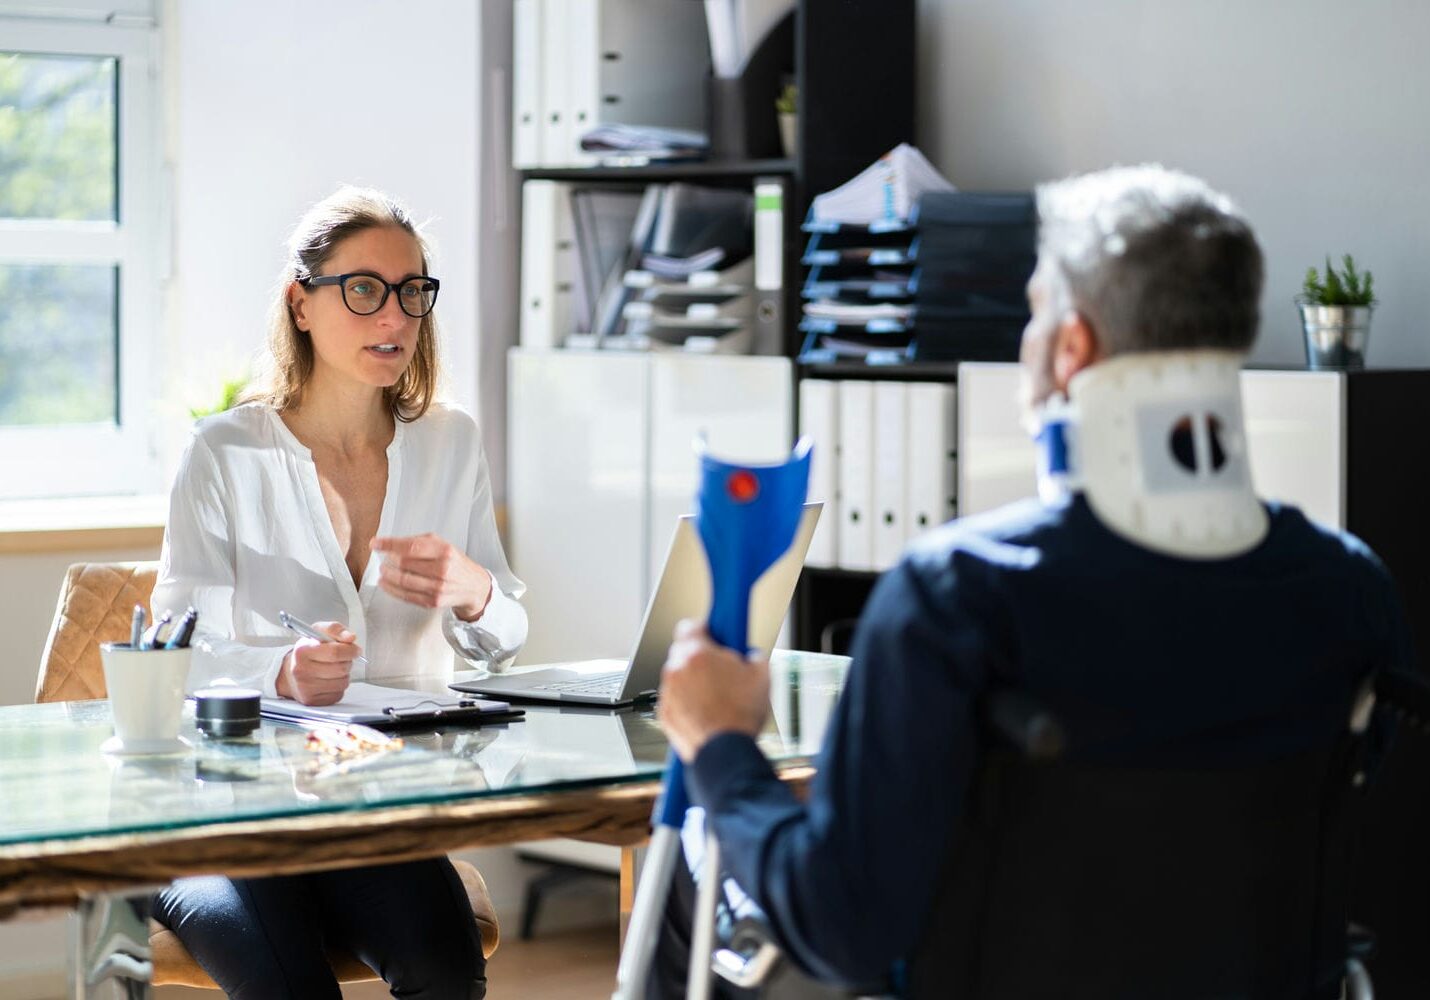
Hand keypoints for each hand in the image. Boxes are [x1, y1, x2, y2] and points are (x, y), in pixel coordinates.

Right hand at [277, 621, 358, 705]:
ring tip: (333, 669)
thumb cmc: (308, 650)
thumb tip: (350, 637)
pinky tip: (329, 680)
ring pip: (343, 682)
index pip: (335, 652)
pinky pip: (339, 693)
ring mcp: (306, 688)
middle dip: (347, 662)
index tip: (355, 650)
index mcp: (302, 651)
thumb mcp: (318, 632)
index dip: (350, 650)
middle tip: (343, 658)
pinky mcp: (312, 701)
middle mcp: (301, 671)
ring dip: (344, 674)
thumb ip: (336, 629)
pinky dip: (339, 686)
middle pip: (341, 668)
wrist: (291, 673)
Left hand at [372, 533, 493, 620]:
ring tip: (383, 571)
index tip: (375, 544)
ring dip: (387, 575)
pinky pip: (406, 596)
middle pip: (404, 564)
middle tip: (383, 559)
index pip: (410, 547)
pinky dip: (391, 589)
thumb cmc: (455, 563)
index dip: (389, 545)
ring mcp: (438, 587)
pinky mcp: (433, 601)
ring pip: (403, 581)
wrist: (473, 586)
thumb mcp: (442, 544)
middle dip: (388, 561)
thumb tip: (390, 544)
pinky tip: (386, 584)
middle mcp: (442, 569)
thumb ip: (419, 542)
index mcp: (444, 551)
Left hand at [657, 619, 769, 761]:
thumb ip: (754, 656)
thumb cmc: (740, 717)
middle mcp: (677, 670)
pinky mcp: (664, 714)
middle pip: (683, 652)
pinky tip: (706, 713)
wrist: (725, 752)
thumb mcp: (762, 676)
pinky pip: (674, 700)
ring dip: (693, 683)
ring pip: (678, 678)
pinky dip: (686, 704)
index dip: (704, 629)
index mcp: (698, 654)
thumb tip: (751, 656)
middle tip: (720, 671)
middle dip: (700, 659)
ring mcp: (668, 692)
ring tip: (716, 699)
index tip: (712, 634)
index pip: (690, 625)